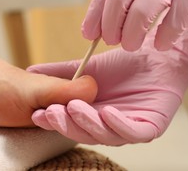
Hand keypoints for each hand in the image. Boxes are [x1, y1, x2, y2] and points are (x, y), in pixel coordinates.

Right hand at [28, 14, 187, 144]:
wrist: (156, 55)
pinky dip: (118, 124)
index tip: (36, 113)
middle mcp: (106, 125)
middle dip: (65, 123)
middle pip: (83, 132)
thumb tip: (31, 72)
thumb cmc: (124, 65)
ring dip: (87, 123)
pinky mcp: (149, 127)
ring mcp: (127, 127)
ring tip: (74, 107)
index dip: (52, 120)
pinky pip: (133, 131)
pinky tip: (106, 112)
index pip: (68, 122)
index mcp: (90, 114)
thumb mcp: (86, 68)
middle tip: (51, 112)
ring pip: (104, 134)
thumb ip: (60, 73)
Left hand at [82, 0, 187, 50]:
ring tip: (130, 45)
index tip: (89, 33)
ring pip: (141, 11)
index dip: (95, 13)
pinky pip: (172, 21)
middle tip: (111, 41)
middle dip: (110, 26)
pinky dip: (163, 37)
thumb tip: (98, 24)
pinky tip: (160, 43)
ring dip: (131, 34)